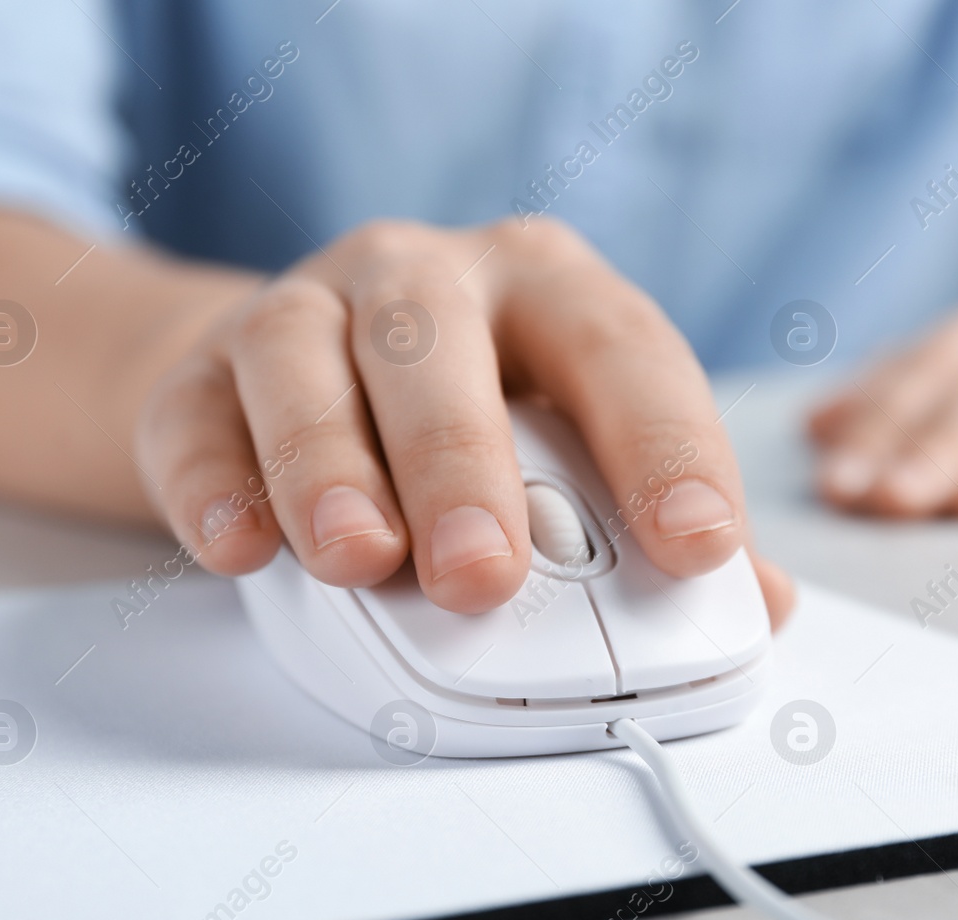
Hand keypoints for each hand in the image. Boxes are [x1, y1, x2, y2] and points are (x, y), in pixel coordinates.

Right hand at [135, 217, 793, 624]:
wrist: (312, 374)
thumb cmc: (477, 415)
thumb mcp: (580, 445)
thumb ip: (662, 519)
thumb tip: (760, 603)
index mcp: (550, 289)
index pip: (624, 349)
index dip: (666, 444)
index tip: (696, 546)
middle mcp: (428, 278)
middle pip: (441, 344)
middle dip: (466, 464)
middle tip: (487, 576)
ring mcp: (307, 311)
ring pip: (305, 363)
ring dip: (331, 469)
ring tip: (362, 564)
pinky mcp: (203, 372)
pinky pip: (198, 418)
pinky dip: (217, 483)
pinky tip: (242, 548)